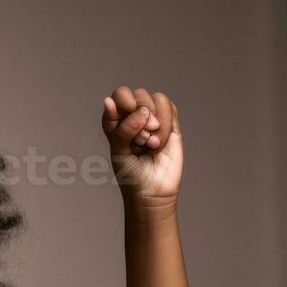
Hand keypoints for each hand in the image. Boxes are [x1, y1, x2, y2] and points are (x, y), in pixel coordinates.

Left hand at [101, 86, 182, 206]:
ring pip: (154, 99)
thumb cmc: (130, 174)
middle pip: (138, 94)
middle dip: (140, 114)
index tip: (128, 111)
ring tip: (150, 144)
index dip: (123, 100)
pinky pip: (169, 108)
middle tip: (141, 139)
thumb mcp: (119, 152)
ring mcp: (152, 119)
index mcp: (116, 121)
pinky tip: (159, 143)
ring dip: (152, 120)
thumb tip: (128, 104)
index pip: (119, 96)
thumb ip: (121, 128)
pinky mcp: (170, 124)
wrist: (152, 192)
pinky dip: (164, 124)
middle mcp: (134, 116)